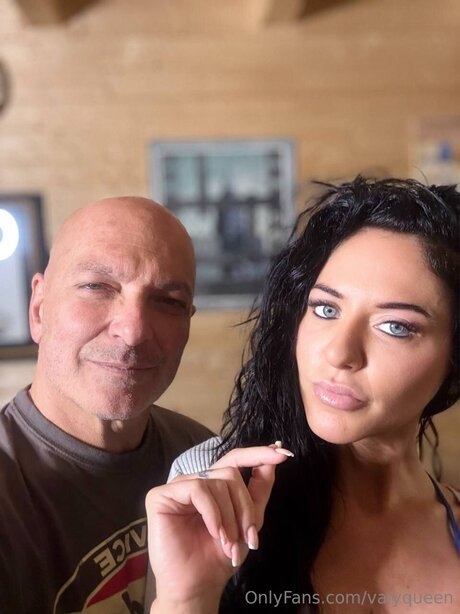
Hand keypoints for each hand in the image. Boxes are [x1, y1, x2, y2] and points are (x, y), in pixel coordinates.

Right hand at [146, 444, 292, 613]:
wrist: (198, 585)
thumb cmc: (219, 555)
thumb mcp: (249, 520)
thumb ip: (260, 487)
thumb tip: (275, 457)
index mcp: (214, 484)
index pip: (235, 459)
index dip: (258, 454)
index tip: (283, 453)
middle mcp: (195, 481)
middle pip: (231, 474)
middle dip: (244, 506)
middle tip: (247, 537)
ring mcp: (177, 487)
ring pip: (216, 482)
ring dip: (229, 516)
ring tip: (228, 542)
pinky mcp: (160, 495)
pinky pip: (197, 489)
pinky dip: (212, 512)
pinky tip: (214, 532)